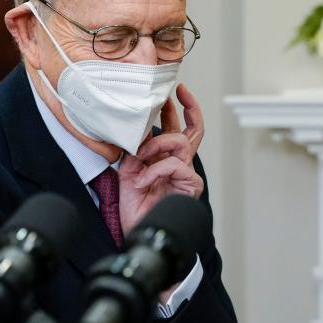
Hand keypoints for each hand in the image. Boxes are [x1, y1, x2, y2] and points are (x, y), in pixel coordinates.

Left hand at [118, 84, 205, 232]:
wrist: (139, 231)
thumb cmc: (135, 206)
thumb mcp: (128, 169)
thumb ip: (135, 149)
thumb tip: (137, 128)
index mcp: (165, 157)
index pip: (176, 128)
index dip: (176, 109)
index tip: (172, 91)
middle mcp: (180, 162)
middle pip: (194, 129)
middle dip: (190, 107)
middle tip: (179, 92)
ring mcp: (186, 173)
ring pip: (181, 142)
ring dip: (157, 145)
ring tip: (140, 157)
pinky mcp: (191, 185)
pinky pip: (176, 164)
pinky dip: (156, 169)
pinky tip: (143, 181)